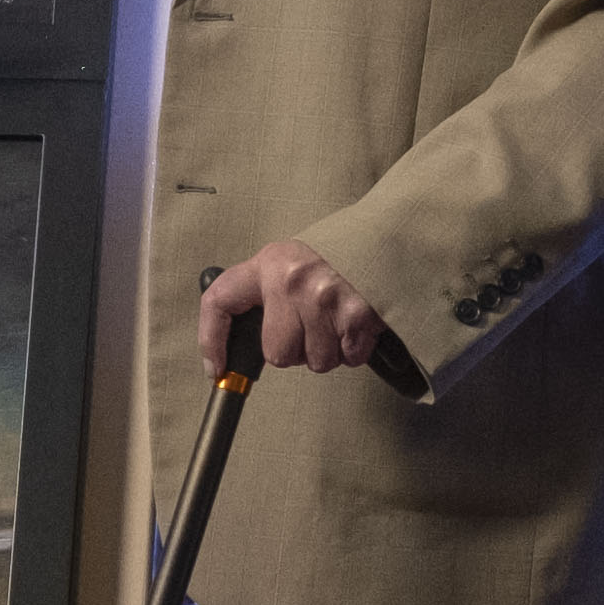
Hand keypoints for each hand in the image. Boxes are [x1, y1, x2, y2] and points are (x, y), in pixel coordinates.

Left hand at [195, 239, 387, 386]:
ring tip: (338, 321)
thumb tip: (240, 344)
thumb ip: (267, 292)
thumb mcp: (294, 261)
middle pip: (277, 353)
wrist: (392, 235)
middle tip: (313, 326)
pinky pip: (348, 358)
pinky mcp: (357, 316)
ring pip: (316, 361)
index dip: (211, 340)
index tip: (217, 369)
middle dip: (296, 351)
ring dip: (329, 351)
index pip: (219, 301)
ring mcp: (324, 299)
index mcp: (269, 262)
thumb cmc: (339, 255)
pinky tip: (357, 325)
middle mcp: (291, 280)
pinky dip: (354, 350)